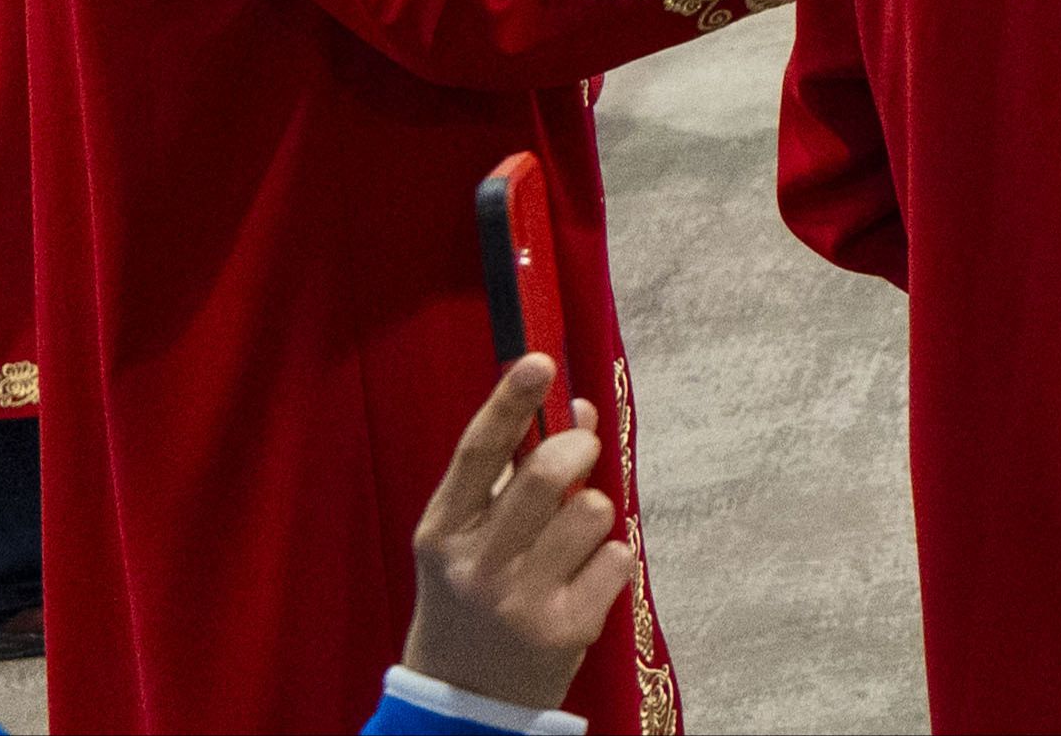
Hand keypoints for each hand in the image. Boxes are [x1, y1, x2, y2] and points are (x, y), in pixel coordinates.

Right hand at [404, 352, 634, 713]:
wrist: (463, 702)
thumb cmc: (472, 600)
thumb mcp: (471, 540)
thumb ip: (514, 476)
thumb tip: (581, 411)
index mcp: (442, 532)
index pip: (477, 454)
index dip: (509, 402)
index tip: (539, 359)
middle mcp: (475, 565)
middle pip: (549, 473)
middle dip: (580, 447)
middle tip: (582, 450)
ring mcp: (518, 600)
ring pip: (593, 510)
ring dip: (595, 514)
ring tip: (570, 544)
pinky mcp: (563, 629)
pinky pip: (618, 556)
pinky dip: (611, 560)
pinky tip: (581, 584)